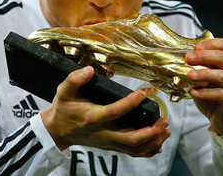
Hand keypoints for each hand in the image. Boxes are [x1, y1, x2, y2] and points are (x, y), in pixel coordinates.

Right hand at [40, 66, 170, 156]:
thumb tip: (89, 70)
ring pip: (134, 148)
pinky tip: (157, 144)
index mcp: (92, 116)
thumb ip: (75, 79)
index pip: (115, 112)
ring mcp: (107, 141)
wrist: (57, 131)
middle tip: (164, 120)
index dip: (130, 103)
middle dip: (151, 131)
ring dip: (152, 141)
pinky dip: (146, 150)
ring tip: (165, 130)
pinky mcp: (110, 146)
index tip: (143, 94)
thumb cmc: (63, 109)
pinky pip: (131, 152)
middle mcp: (102, 132)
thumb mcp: (63, 91)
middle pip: (131, 138)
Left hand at [185, 38, 222, 135]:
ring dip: (203, 74)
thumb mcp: (202, 80)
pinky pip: (221, 93)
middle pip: (222, 57)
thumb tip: (178, 64)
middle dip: (203, 56)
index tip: (195, 47)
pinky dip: (206, 93)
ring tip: (189, 75)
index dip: (210, 44)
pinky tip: (195, 92)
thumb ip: (196, 70)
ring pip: (221, 75)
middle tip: (188, 58)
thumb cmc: (212, 97)